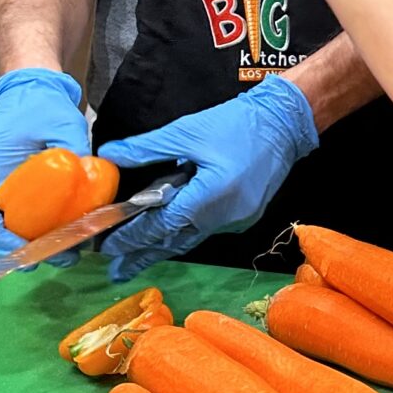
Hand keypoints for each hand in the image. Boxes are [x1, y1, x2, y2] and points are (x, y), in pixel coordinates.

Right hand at [0, 68, 91, 251]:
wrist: (26, 87)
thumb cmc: (39, 103)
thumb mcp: (63, 125)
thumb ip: (76, 152)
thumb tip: (93, 181)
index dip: (2, 243)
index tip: (33, 253)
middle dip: (23, 247)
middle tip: (61, 253)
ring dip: (25, 238)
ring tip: (63, 245)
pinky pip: (2, 211)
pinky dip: (25, 224)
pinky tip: (53, 229)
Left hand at [98, 76, 318, 279]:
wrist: (283, 122)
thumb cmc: (238, 123)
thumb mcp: (186, 132)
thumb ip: (145, 148)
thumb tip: (111, 155)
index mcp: (209, 195)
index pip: (161, 224)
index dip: (132, 237)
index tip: (109, 246)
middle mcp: (224, 215)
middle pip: (175, 241)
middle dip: (143, 256)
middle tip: (117, 271)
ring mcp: (237, 219)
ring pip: (191, 238)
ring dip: (163, 248)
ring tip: (136, 261)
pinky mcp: (245, 216)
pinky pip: (208, 229)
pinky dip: (186, 233)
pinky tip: (171, 234)